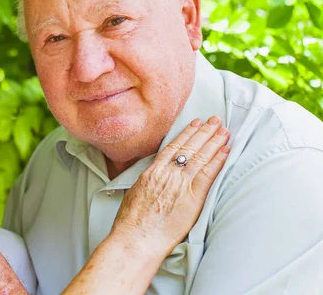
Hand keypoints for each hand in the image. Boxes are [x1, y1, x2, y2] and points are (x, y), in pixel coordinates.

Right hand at [111, 116, 229, 254]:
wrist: (137, 237)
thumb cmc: (132, 221)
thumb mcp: (135, 192)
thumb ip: (147, 181)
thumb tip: (152, 178)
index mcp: (152, 171)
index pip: (173, 147)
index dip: (186, 134)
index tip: (196, 123)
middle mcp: (167, 173)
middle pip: (189, 147)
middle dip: (204, 132)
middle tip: (215, 120)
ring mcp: (181, 184)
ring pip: (200, 156)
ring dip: (214, 141)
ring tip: (224, 130)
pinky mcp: (193, 197)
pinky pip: (208, 174)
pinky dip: (218, 160)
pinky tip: (225, 151)